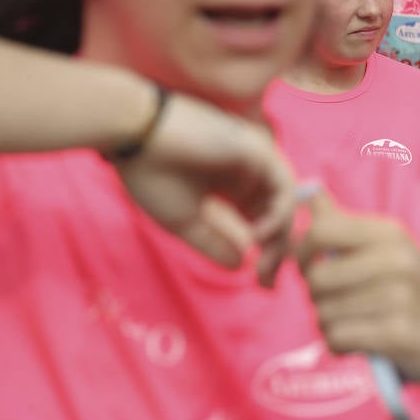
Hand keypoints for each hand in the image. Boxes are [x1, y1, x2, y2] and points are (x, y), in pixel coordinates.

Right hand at [112, 93, 298, 286]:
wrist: (134, 137)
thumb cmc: (151, 174)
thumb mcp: (184, 220)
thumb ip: (214, 243)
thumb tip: (241, 265)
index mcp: (233, 185)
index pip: (263, 219)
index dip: (267, 251)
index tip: (260, 281)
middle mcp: (251, 172)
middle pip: (279, 214)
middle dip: (279, 251)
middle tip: (267, 282)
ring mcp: (258, 160)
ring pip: (286, 203)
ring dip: (280, 237)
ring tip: (263, 264)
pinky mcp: (260, 151)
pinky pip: (283, 188)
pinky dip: (277, 215)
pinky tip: (257, 235)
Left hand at [297, 193, 419, 394]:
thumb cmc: (414, 290)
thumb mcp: (389, 247)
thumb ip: (344, 223)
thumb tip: (310, 192)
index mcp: (391, 232)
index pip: (321, 231)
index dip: (301, 251)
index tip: (308, 266)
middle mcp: (396, 259)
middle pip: (316, 277)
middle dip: (315, 295)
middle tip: (337, 301)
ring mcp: (399, 297)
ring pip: (323, 312)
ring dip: (328, 323)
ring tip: (354, 321)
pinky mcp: (396, 333)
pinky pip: (336, 339)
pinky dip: (339, 345)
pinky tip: (359, 340)